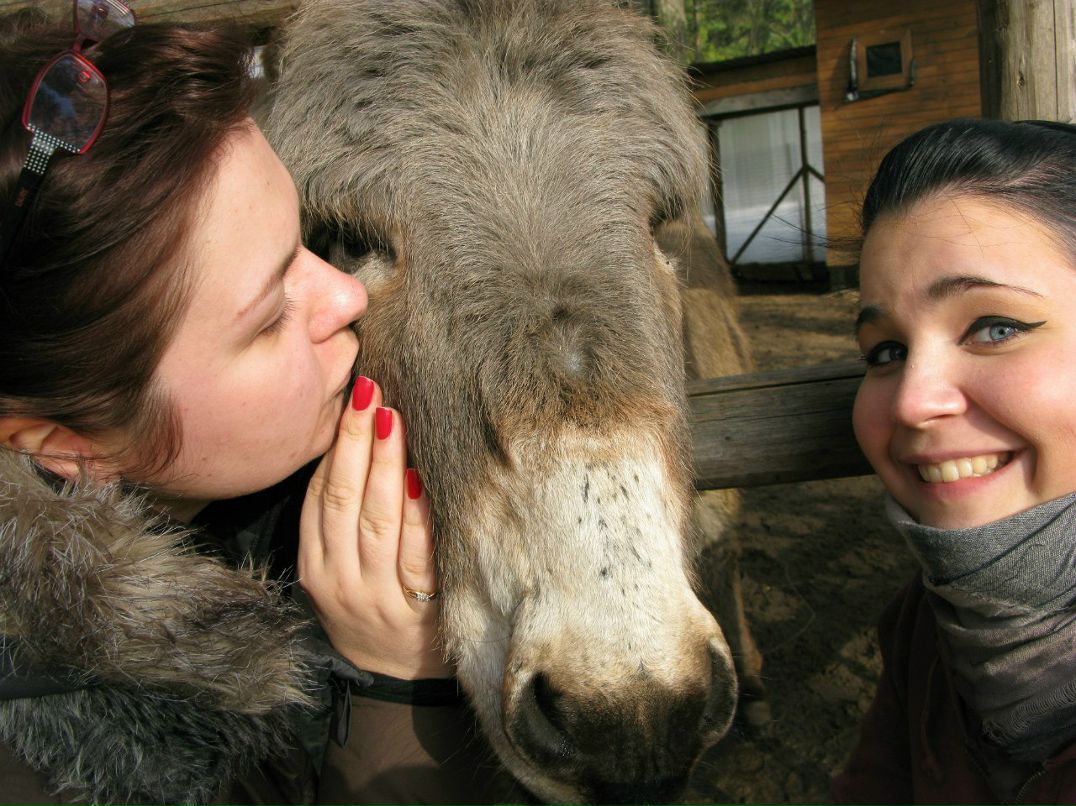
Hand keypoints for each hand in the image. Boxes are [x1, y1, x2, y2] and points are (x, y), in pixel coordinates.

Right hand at [298, 376, 451, 679]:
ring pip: (377, 522)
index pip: (319, 497)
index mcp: (316, 565)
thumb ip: (341, 516)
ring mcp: (378, 596)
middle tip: (373, 393)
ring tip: (393, 420)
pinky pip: (417, 556)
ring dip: (385, 466)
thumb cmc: (368, 606)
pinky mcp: (417, 609)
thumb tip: (360, 440)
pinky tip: (420, 479)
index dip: (335, 447)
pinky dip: (417, 516)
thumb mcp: (337, 567)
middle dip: (358, 442)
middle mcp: (341, 580)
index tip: (353, 400)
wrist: (395, 678)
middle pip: (345, 501)